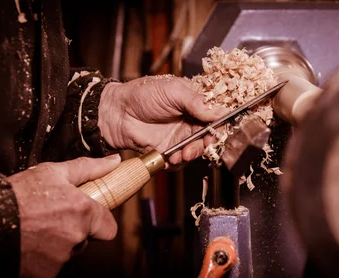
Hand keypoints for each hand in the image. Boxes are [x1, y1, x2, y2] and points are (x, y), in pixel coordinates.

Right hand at [8, 155, 120, 276]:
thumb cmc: (17, 194)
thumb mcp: (52, 172)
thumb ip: (88, 168)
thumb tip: (113, 161)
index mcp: (83, 211)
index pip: (108, 227)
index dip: (96, 221)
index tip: (84, 216)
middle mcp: (75, 236)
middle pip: (85, 239)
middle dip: (73, 231)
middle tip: (50, 220)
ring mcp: (60, 257)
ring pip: (67, 252)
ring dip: (56, 244)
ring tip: (34, 230)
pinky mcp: (45, 274)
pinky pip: (51, 266)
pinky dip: (41, 259)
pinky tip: (28, 244)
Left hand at [98, 76, 226, 165]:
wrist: (117, 113)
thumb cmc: (142, 94)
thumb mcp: (173, 91)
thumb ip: (196, 101)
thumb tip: (219, 111)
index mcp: (195, 101)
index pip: (216, 113)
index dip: (221, 122)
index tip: (219, 128)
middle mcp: (191, 120)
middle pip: (210, 135)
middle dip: (207, 141)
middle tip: (203, 143)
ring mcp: (181, 136)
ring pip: (198, 149)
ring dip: (194, 153)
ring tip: (184, 153)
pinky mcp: (170, 150)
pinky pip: (181, 160)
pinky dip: (180, 161)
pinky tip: (173, 158)